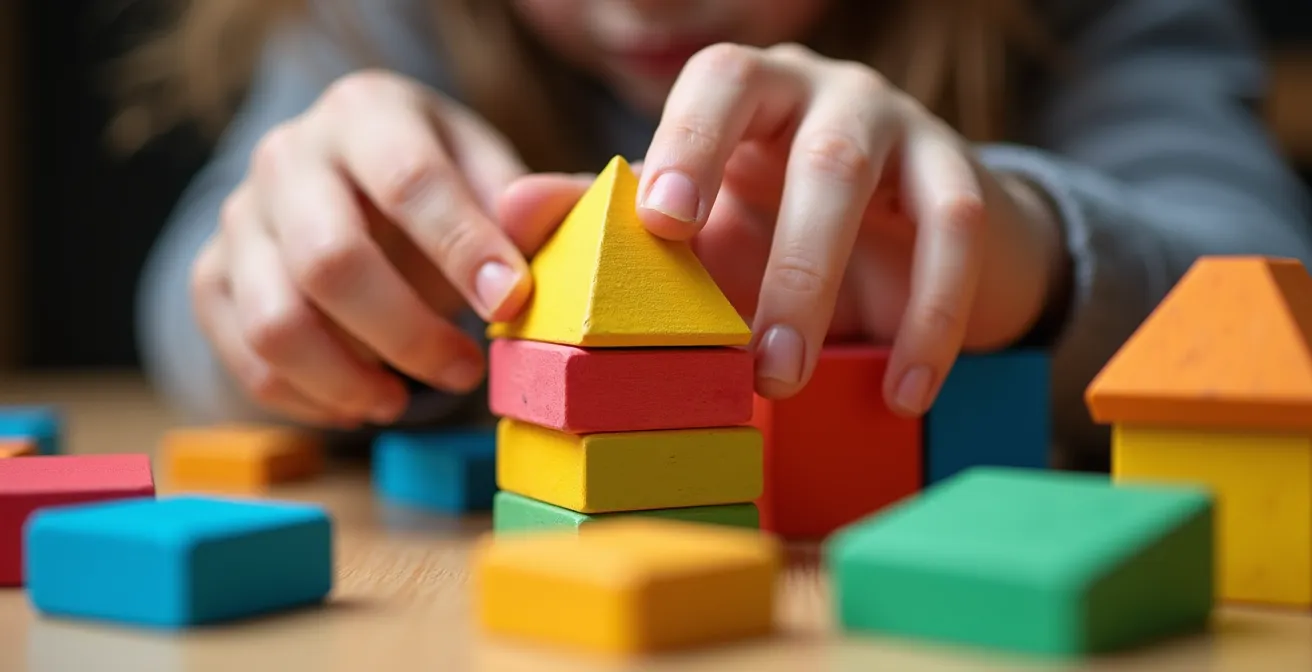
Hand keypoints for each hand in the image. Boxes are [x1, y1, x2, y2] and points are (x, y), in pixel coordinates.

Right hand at [190, 70, 552, 427]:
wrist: (356, 187)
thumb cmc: (442, 188)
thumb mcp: (497, 178)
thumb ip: (538, 202)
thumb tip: (534, 213)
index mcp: (368, 112)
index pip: (409, 180)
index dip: (462, 249)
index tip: (510, 303)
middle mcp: (289, 154)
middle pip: (330, 260)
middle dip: (407, 333)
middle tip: (465, 370)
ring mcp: (240, 216)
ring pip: (276, 321)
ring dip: (349, 381)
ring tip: (405, 400)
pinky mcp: (212, 276)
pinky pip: (246, 357)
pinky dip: (306, 398)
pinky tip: (360, 402)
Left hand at [504, 43, 1065, 415]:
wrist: (903, 230)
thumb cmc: (772, 222)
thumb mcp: (698, 224)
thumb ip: (608, 218)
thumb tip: (506, 210)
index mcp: (749, 95)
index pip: (718, 84)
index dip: (690, 141)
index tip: (662, 220)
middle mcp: (826, 95)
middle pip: (809, 147)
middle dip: (777, 254)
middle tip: (743, 354)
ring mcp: (901, 130)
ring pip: (870, 190)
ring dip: (825, 289)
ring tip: (787, 381)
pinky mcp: (962, 181)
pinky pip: (955, 239)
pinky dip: (932, 320)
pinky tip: (906, 392)